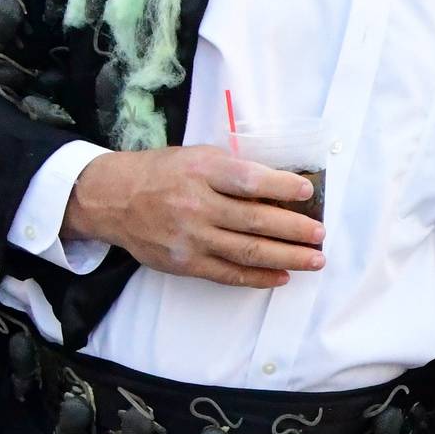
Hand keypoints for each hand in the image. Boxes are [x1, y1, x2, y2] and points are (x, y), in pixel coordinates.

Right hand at [63, 146, 324, 287]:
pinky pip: (229, 274)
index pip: (248, 181)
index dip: (281, 187)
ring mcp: (190, 238)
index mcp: (201, 171)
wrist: (114, 199)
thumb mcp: (198, 157)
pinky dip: (259, 277)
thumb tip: (283, 187)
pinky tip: (282, 276)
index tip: (307, 192)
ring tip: (314, 259)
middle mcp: (195, 205)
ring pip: (247, 252)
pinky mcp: (185, 263)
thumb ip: (235, 170)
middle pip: (255, 221)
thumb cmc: (165, 173)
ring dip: (287, 258)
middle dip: (294, 230)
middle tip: (320, 234)